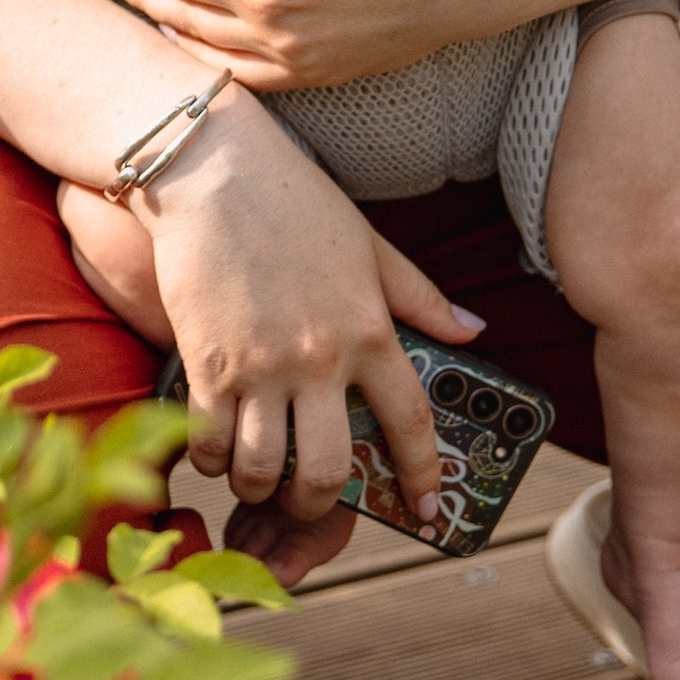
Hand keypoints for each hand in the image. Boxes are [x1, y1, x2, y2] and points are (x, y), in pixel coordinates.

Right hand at [134, 91, 483, 531]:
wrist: (212, 170)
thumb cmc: (295, 201)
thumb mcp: (371, 246)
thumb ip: (420, 297)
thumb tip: (472, 330)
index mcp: (370, 331)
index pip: (409, 424)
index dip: (421, 476)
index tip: (426, 510)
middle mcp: (319, 359)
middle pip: (325, 471)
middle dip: (316, 505)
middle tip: (307, 502)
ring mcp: (260, 367)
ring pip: (262, 469)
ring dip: (259, 490)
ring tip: (257, 482)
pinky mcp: (207, 364)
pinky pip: (209, 443)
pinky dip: (211, 462)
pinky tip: (214, 453)